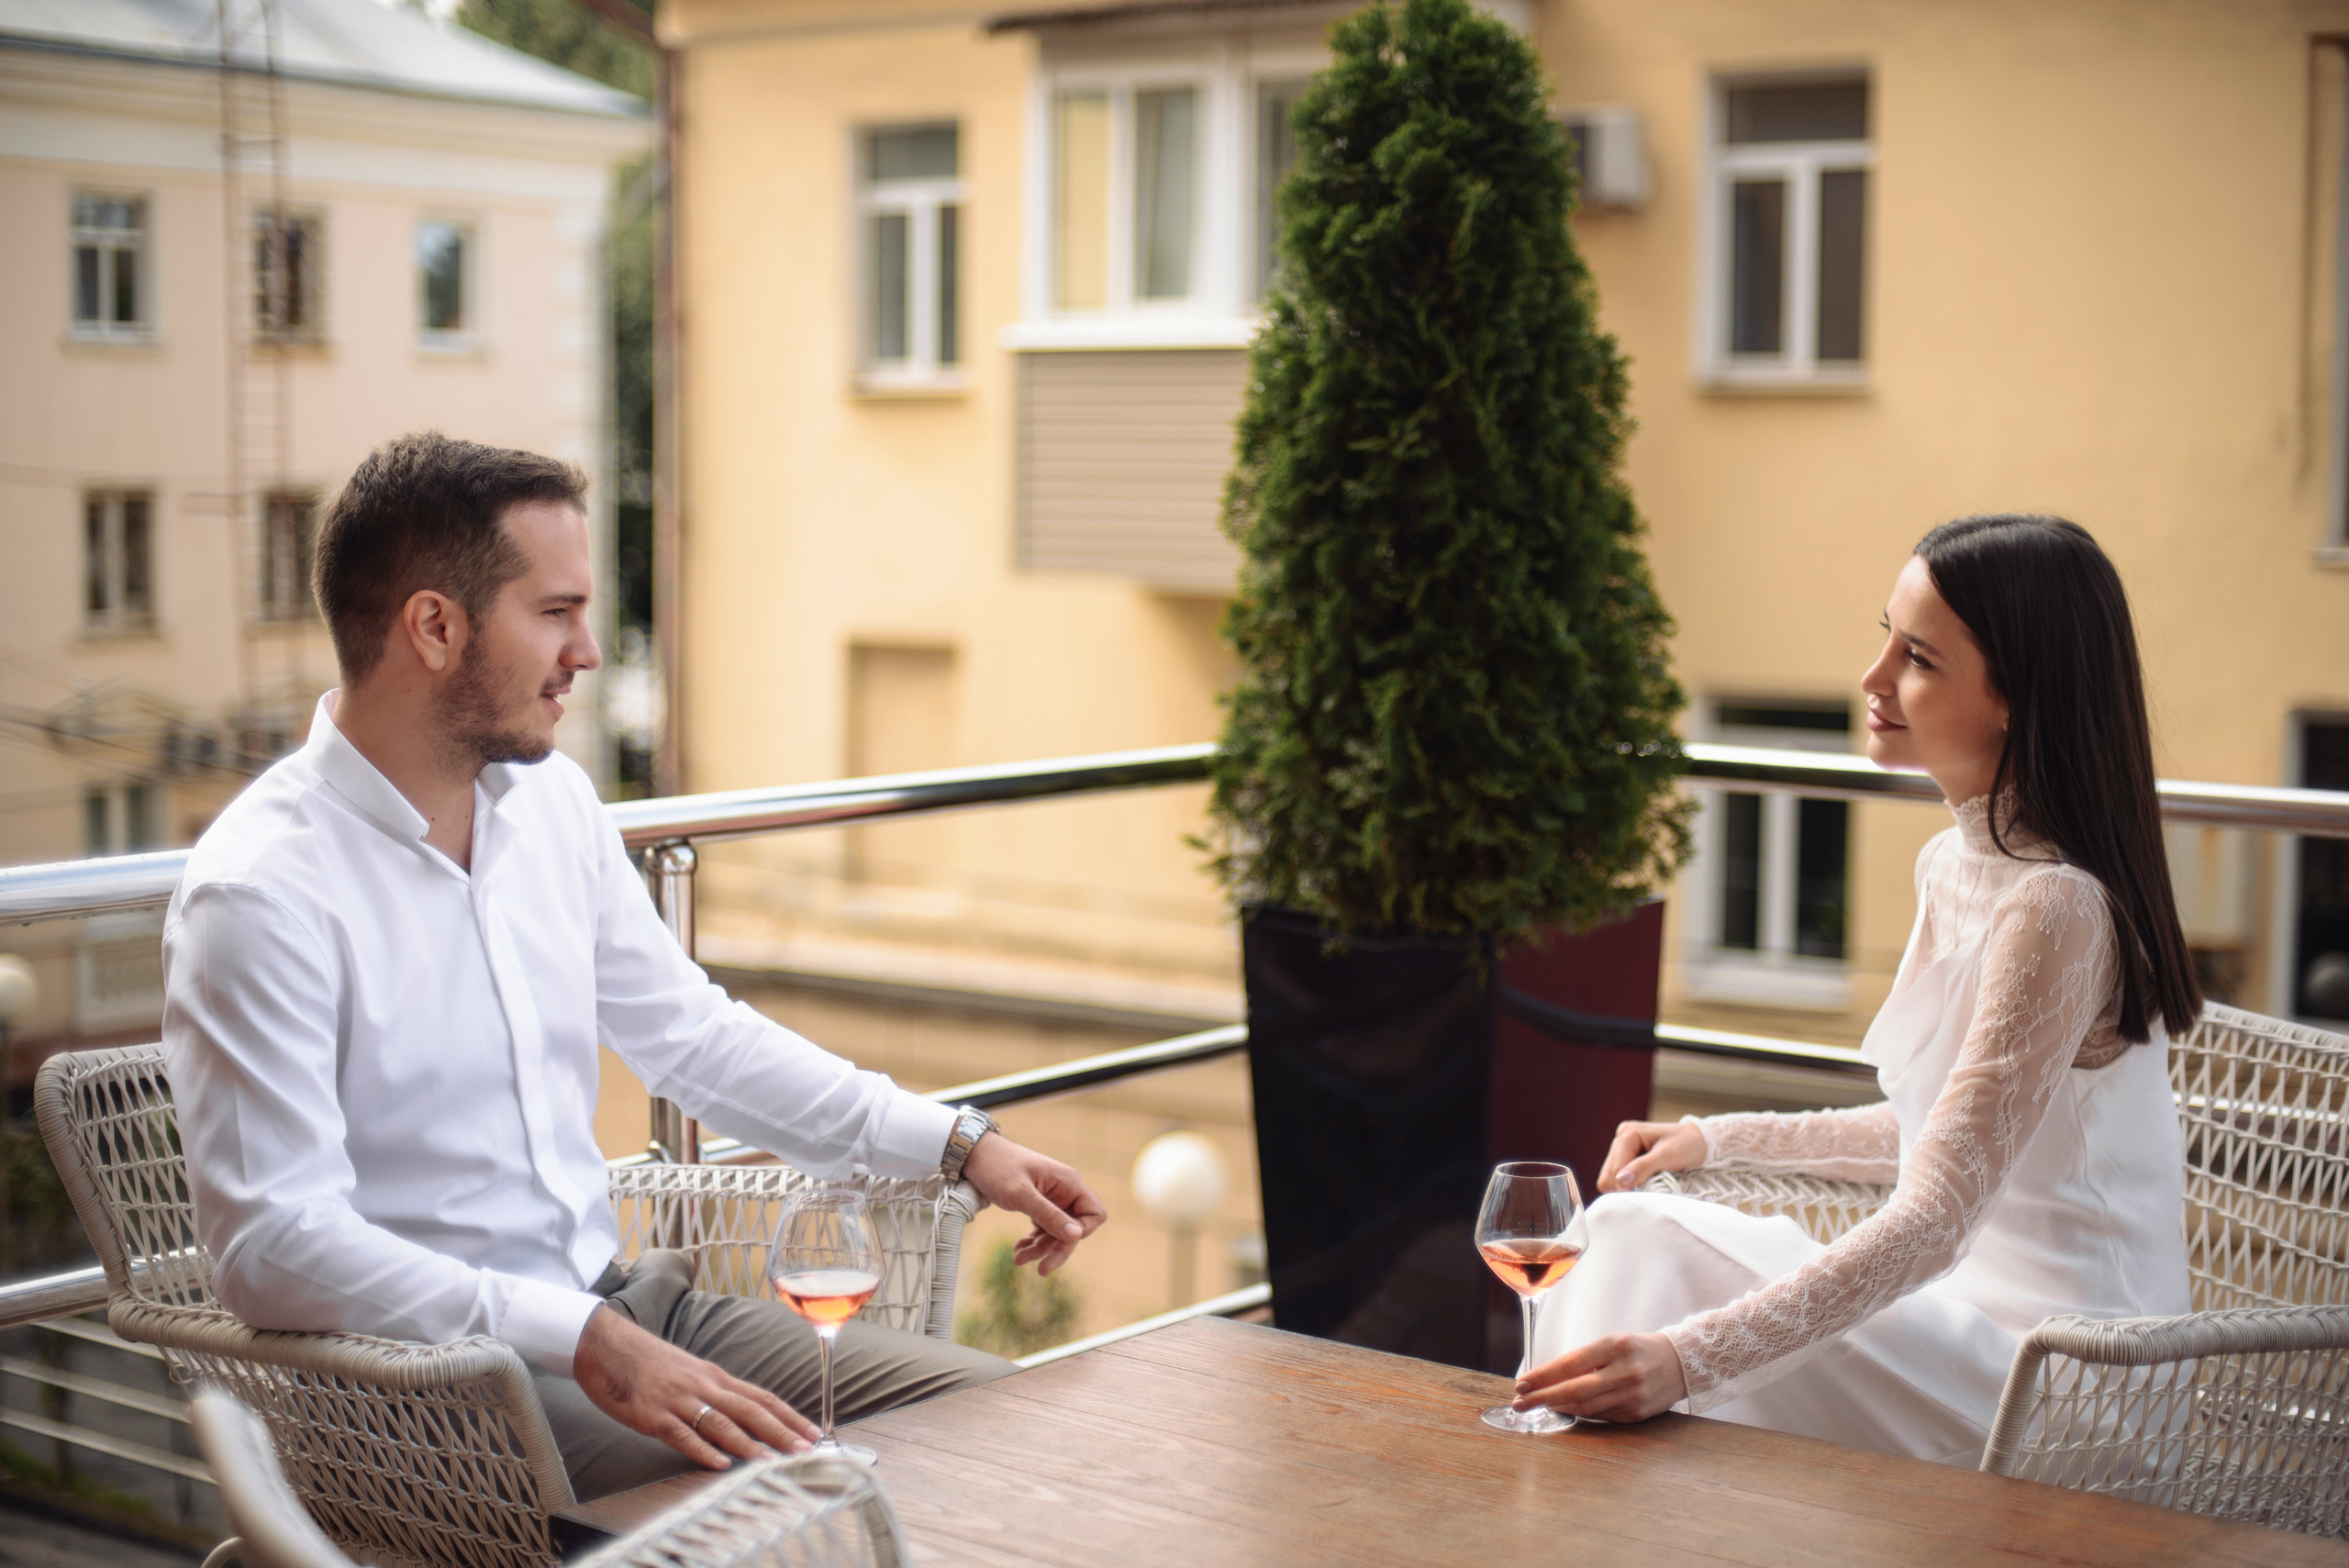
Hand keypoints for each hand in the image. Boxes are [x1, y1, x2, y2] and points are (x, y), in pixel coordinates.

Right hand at [572, 1305, 818, 1468]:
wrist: (607, 1345)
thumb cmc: (649, 1362)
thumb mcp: (691, 1372)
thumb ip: (716, 1392)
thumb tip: (743, 1415)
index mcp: (716, 1376)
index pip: (762, 1397)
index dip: (789, 1415)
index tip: (813, 1432)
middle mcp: (704, 1386)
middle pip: (750, 1409)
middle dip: (781, 1431)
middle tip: (806, 1450)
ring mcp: (679, 1400)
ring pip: (720, 1423)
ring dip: (748, 1444)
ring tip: (771, 1462)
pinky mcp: (652, 1414)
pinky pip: (681, 1435)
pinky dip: (702, 1450)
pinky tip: (719, 1464)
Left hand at [960, 1132, 1106, 1275]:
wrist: (974, 1154)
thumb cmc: (997, 1167)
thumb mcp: (1021, 1194)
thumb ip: (1048, 1214)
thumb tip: (1076, 1235)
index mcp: (1068, 1183)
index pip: (1094, 1214)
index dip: (1082, 1232)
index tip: (1059, 1240)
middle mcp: (1063, 1191)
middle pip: (1074, 1229)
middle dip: (1057, 1249)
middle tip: (1042, 1270)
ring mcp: (1051, 1198)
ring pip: (1056, 1232)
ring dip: (1040, 1249)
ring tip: (1018, 1259)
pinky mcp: (1036, 1204)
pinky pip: (1042, 1229)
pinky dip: (1032, 1241)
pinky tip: (1018, 1249)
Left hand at [1514, 1332, 1687, 1421]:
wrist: (1680, 1363)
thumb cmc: (1637, 1349)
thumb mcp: (1612, 1342)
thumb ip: (1585, 1359)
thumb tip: (1547, 1377)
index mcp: (1616, 1346)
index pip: (1571, 1363)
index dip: (1543, 1375)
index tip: (1522, 1382)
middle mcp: (1625, 1371)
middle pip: (1575, 1389)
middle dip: (1543, 1397)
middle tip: (1520, 1402)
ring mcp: (1633, 1395)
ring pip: (1585, 1407)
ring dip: (1557, 1408)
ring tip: (1536, 1406)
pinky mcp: (1637, 1414)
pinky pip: (1600, 1416)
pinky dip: (1579, 1413)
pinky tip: (1563, 1410)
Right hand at [1596, 1118, 1707, 1192]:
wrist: (1701, 1140)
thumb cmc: (1688, 1145)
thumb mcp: (1668, 1156)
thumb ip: (1643, 1167)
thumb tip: (1620, 1182)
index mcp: (1627, 1134)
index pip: (1611, 1172)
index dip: (1625, 1185)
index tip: (1645, 1190)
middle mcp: (1621, 1138)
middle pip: (1608, 1175)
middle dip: (1626, 1185)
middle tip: (1649, 1186)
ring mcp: (1623, 1147)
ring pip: (1612, 1177)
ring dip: (1629, 1185)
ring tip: (1650, 1181)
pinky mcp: (1628, 1155)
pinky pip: (1620, 1176)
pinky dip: (1632, 1182)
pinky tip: (1646, 1179)